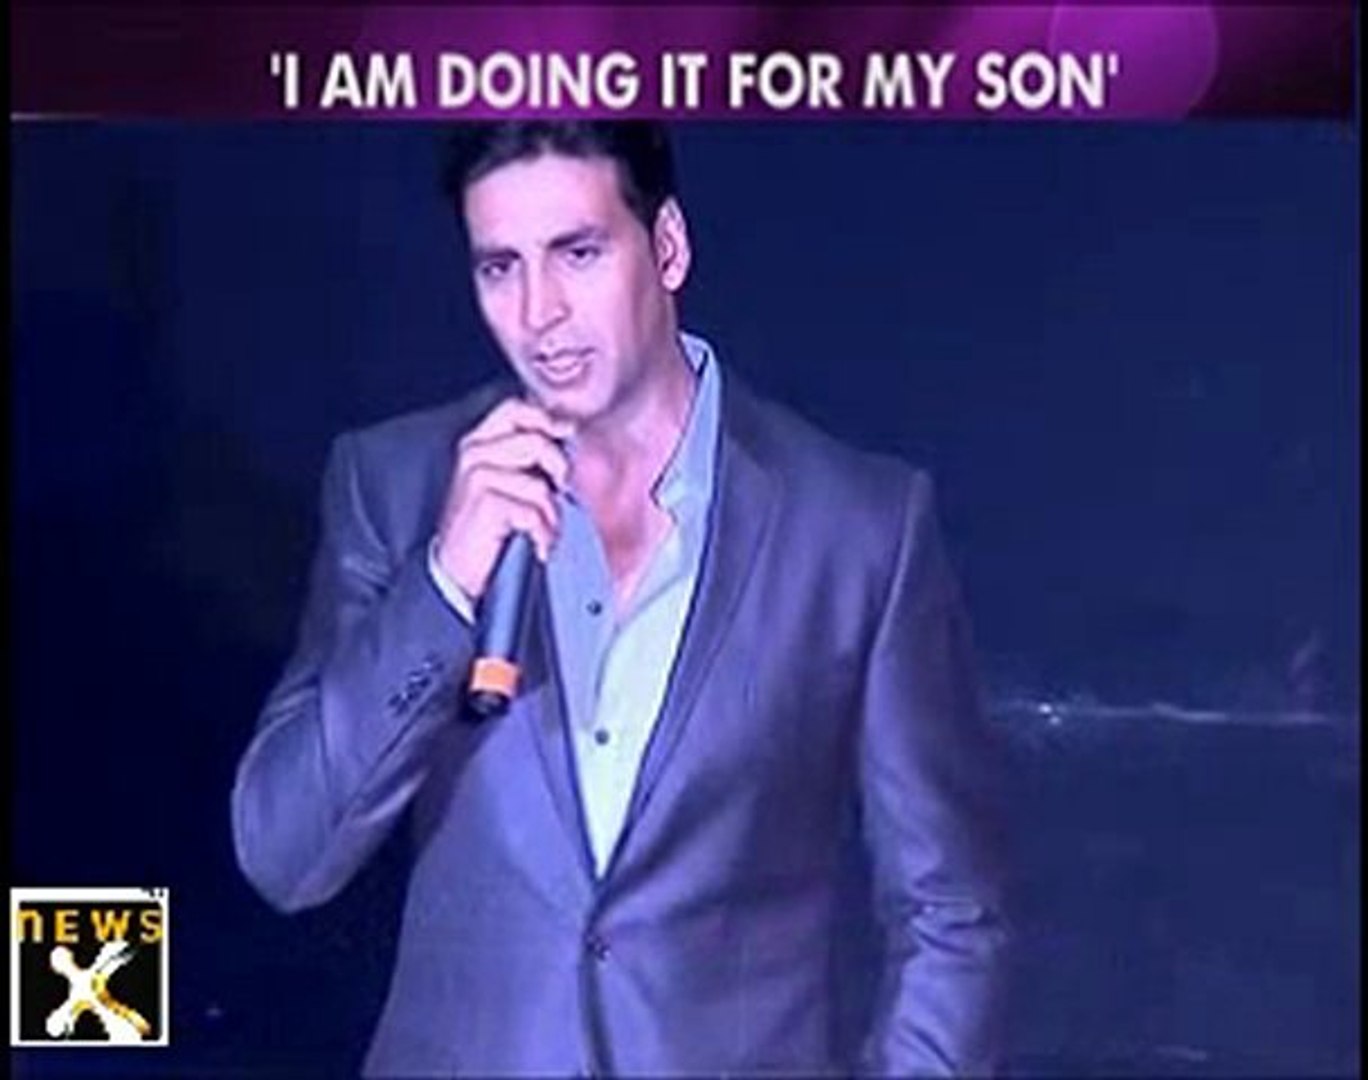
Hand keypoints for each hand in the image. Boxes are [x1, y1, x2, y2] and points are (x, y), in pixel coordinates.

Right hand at [433, 398, 573, 600]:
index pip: (517, 409)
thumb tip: (568, 431)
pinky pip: (534, 511)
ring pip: (540, 483)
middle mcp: (474, 453)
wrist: (456, 571)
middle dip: (558, 472)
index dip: (547, 420)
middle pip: (537, 442)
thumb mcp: (504, 481)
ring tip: (541, 528)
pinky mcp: (485, 503)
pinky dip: (542, 533)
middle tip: (558, 495)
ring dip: (550, 513)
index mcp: (478, 441)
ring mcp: (476, 477)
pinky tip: (536, 544)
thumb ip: (528, 453)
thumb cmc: (487, 526)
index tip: (566, 438)